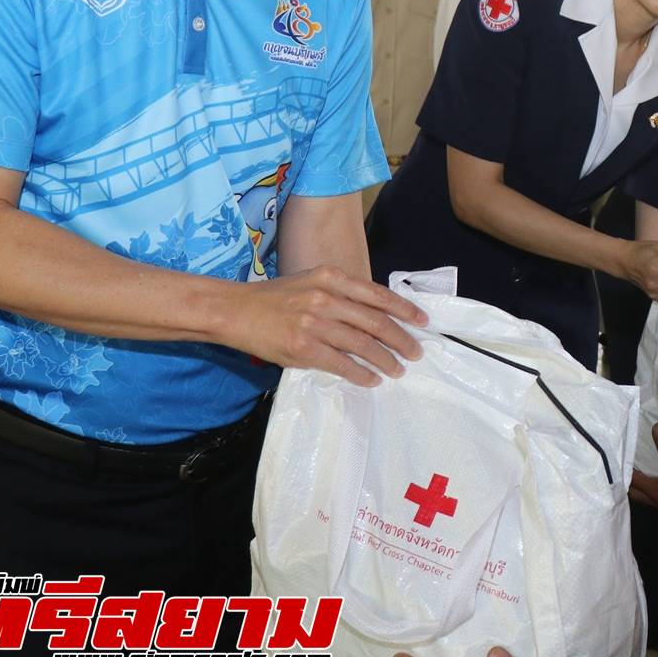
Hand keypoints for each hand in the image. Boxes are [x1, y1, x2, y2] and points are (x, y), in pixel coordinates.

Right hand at [234, 265, 424, 384]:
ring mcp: (314, 324)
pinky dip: (361, 373)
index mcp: (330, 277)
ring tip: (398, 369)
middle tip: (416, 352)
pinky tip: (372, 379)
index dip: (404, 309)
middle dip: (401, 339)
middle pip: (376, 321)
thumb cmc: (274, 298)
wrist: (234, 310)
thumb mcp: (310, 281)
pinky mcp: (303, 348)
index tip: (422, 321)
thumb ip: (341, 292)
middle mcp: (325, 298)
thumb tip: (375, 312)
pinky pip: (341, 364)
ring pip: (362, 345)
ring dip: (385, 360)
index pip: (377, 294)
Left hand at [629, 424, 657, 519]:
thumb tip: (655, 428)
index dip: (623, 468)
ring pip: (644, 498)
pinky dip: (652, 492)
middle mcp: (654, 501)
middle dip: (627, 482)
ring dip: (639, 488)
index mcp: (652, 490)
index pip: (631, 479)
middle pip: (633, 493)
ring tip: (639, 474)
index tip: (618, 458)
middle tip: (625, 468)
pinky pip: (655, 500)